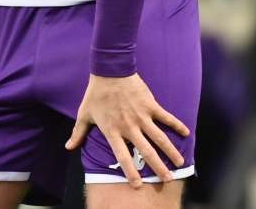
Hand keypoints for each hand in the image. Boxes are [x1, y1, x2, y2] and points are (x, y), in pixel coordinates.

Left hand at [65, 73, 189, 186]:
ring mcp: (142, 116)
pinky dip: (176, 124)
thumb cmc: (95, 94)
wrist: (109, 71)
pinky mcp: (151, 105)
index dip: (130, 171)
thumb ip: (78, 133)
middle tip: (167, 179)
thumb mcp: (84, 114)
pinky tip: (186, 132)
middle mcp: (129, 127)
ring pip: (159, 137)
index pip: (122, 156)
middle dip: (157, 167)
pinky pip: (166, 117)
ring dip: (170, 151)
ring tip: (180, 163)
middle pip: (146, 151)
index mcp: (113, 131)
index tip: (138, 184)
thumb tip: (68, 147)